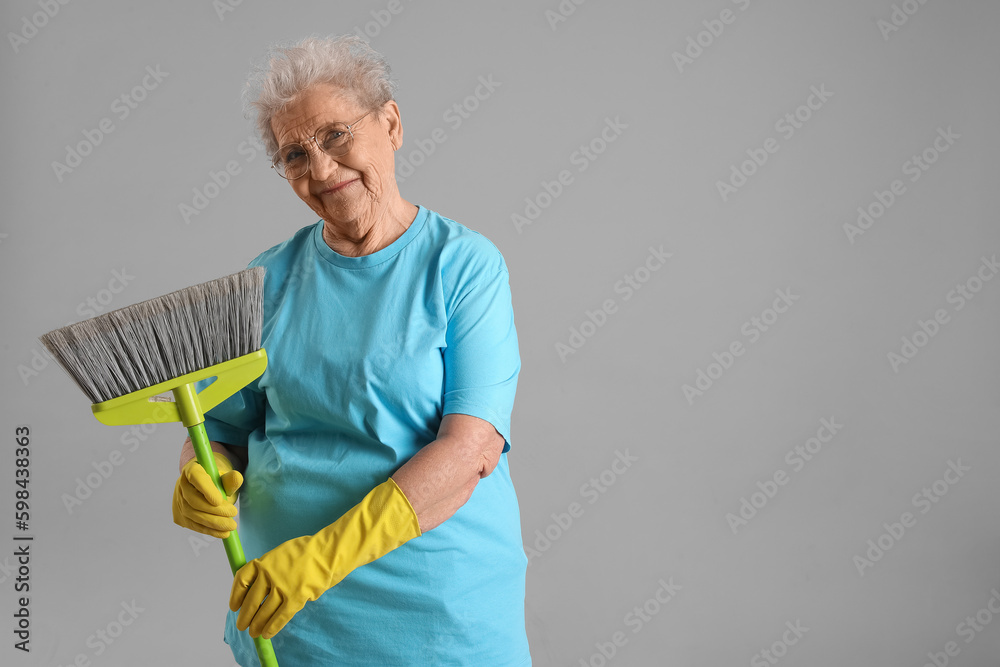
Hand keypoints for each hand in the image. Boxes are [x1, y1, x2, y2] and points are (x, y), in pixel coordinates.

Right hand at [172, 453, 242, 537]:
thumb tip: (237, 477)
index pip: (196, 477)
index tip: (219, 501)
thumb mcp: (227, 476)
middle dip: (214, 511)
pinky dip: (209, 530)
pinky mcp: (181, 516)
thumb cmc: (219, 479)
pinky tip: (222, 532)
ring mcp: (179, 501)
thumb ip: (230, 479)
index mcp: (192, 469)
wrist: (211, 485)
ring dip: (213, 523)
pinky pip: (193, 525)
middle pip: (193, 500)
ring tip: (231, 526)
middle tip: (233, 514)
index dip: (206, 490)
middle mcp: (182, 485)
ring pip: (192, 515)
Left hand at [230, 478, 420, 638]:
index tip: (233, 606)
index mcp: (264, 561)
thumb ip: (269, 567)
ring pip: (264, 611)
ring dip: (257, 624)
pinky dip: (273, 627)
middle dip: (245, 616)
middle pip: (251, 600)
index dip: (235, 595)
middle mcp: (269, 574)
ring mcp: (282, 587)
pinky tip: (267, 633)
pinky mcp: (296, 597)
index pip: (241, 580)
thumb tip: (259, 586)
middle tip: (242, 625)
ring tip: (254, 632)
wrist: (328, 551)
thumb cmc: (307, 551)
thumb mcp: (281, 553)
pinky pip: (280, 616)